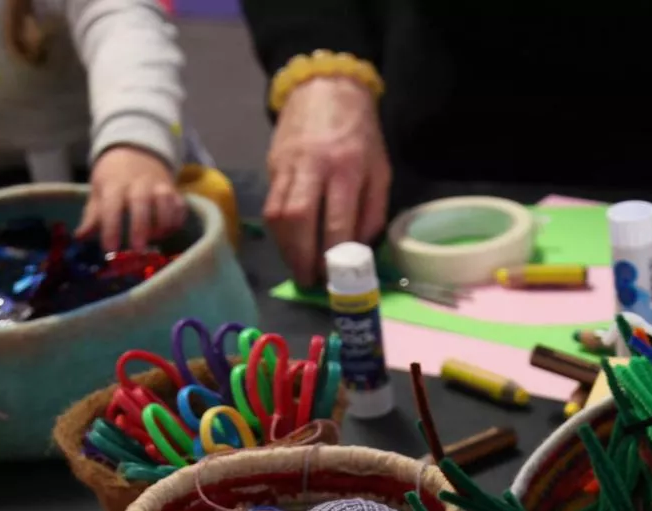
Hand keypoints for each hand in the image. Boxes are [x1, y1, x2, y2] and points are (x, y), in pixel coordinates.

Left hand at [80, 145, 185, 250]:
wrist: (136, 153)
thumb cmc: (114, 179)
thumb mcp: (98, 193)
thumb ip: (92, 217)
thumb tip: (80, 238)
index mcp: (115, 184)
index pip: (111, 205)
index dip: (111, 228)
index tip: (109, 249)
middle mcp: (138, 183)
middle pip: (141, 202)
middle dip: (140, 227)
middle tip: (137, 249)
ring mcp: (159, 186)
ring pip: (165, 202)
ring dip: (162, 224)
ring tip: (155, 239)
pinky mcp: (175, 191)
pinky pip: (180, 207)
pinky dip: (176, 221)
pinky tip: (167, 232)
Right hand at [264, 76, 390, 286]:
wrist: (324, 88)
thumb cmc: (360, 133)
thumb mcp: (380, 169)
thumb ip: (373, 210)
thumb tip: (359, 249)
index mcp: (347, 168)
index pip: (336, 220)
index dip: (333, 254)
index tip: (335, 276)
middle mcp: (313, 166)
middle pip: (298, 219)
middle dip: (301, 256)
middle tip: (309, 280)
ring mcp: (287, 165)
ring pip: (277, 213)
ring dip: (285, 248)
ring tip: (298, 267)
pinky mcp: (271, 164)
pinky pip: (271, 204)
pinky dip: (278, 230)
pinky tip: (289, 243)